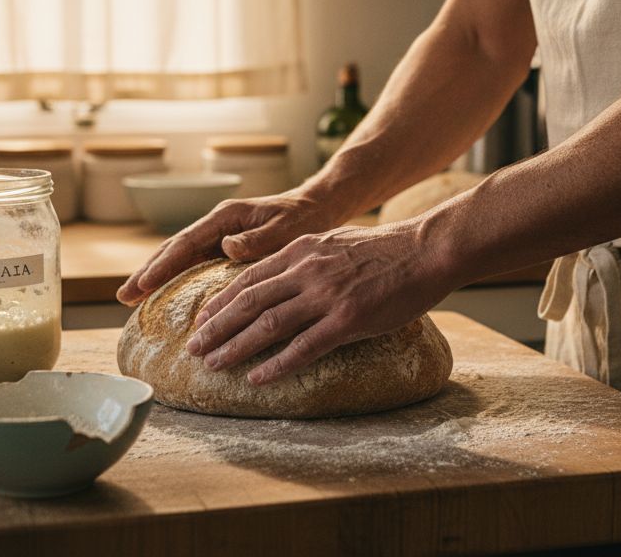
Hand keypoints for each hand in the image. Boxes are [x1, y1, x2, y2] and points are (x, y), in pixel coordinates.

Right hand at [117, 189, 342, 305]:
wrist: (316, 209)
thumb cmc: (303, 219)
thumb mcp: (285, 229)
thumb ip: (258, 239)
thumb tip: (227, 246)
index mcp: (226, 217)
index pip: (186, 243)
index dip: (163, 265)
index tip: (143, 285)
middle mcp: (216, 225)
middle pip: (173, 249)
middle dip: (148, 273)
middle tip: (123, 297)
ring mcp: (217, 236)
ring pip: (178, 258)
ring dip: (155, 276)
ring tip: (130, 299)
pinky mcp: (223, 248)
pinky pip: (192, 265)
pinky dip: (174, 279)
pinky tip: (161, 297)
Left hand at [183, 222, 456, 384]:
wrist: (427, 249)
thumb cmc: (387, 250)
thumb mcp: (336, 242)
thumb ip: (309, 258)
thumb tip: (288, 277)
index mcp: (302, 250)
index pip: (249, 277)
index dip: (222, 300)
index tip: (203, 318)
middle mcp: (307, 270)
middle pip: (248, 301)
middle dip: (216, 326)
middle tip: (193, 347)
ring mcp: (326, 295)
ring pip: (267, 325)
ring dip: (235, 347)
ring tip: (213, 365)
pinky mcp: (347, 319)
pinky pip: (303, 348)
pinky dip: (276, 365)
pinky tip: (257, 378)